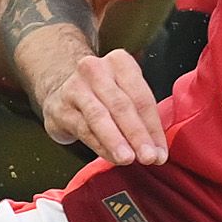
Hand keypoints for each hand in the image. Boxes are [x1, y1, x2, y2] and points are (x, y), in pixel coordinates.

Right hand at [37, 47, 168, 165]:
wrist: (62, 91)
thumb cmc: (102, 95)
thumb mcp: (125, 94)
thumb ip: (141, 119)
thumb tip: (157, 153)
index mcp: (119, 62)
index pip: (141, 97)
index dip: (153, 127)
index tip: (160, 153)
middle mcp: (96, 70)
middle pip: (121, 105)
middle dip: (137, 134)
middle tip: (148, 157)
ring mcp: (75, 87)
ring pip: (99, 116)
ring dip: (116, 140)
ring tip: (128, 159)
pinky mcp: (60, 108)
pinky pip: (83, 129)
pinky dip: (99, 146)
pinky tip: (110, 157)